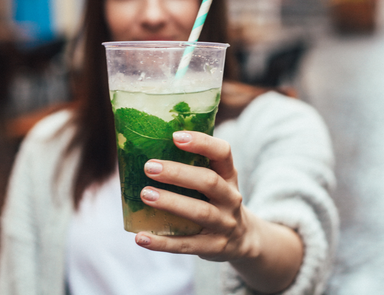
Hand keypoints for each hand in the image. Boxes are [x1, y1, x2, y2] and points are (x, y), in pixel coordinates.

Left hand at [134, 130, 256, 261]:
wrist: (242, 239)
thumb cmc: (215, 201)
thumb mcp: (216, 182)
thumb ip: (192, 167)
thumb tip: (143, 149)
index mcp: (229, 176)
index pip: (223, 152)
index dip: (202, 142)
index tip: (176, 136)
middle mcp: (230, 198)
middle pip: (209, 182)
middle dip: (178, 174)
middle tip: (149, 167)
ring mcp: (225, 224)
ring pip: (200, 212)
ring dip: (171, 203)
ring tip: (145, 194)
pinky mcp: (214, 247)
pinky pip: (186, 245)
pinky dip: (162, 242)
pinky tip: (140, 237)